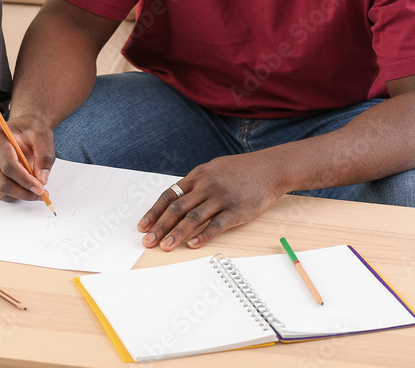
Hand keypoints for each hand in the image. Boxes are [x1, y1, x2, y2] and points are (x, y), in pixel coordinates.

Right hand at [0, 115, 54, 200]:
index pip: (8, 165)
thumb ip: (45, 156)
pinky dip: (14, 195)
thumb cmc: (30, 130)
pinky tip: (26, 188)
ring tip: (36, 191)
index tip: (41, 188)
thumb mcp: (43, 136)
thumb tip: (43, 179)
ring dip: (20, 195)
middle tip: (41, 194)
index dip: (25, 180)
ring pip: (0, 190)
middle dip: (23, 191)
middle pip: (2, 181)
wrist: (21, 129)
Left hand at [138, 152, 286, 250]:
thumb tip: (177, 198)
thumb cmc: (241, 170)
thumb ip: (196, 183)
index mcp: (198, 175)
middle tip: (148, 241)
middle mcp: (207, 186)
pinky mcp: (238, 210)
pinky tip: (193, 245)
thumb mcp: (214, 169)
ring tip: (165, 246)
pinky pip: (217, 225)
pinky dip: (203, 236)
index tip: (143, 225)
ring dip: (177, 233)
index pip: (170, 194)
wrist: (271, 168)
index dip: (155, 211)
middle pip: (177, 208)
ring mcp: (222, 198)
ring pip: (194, 217)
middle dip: (160, 226)